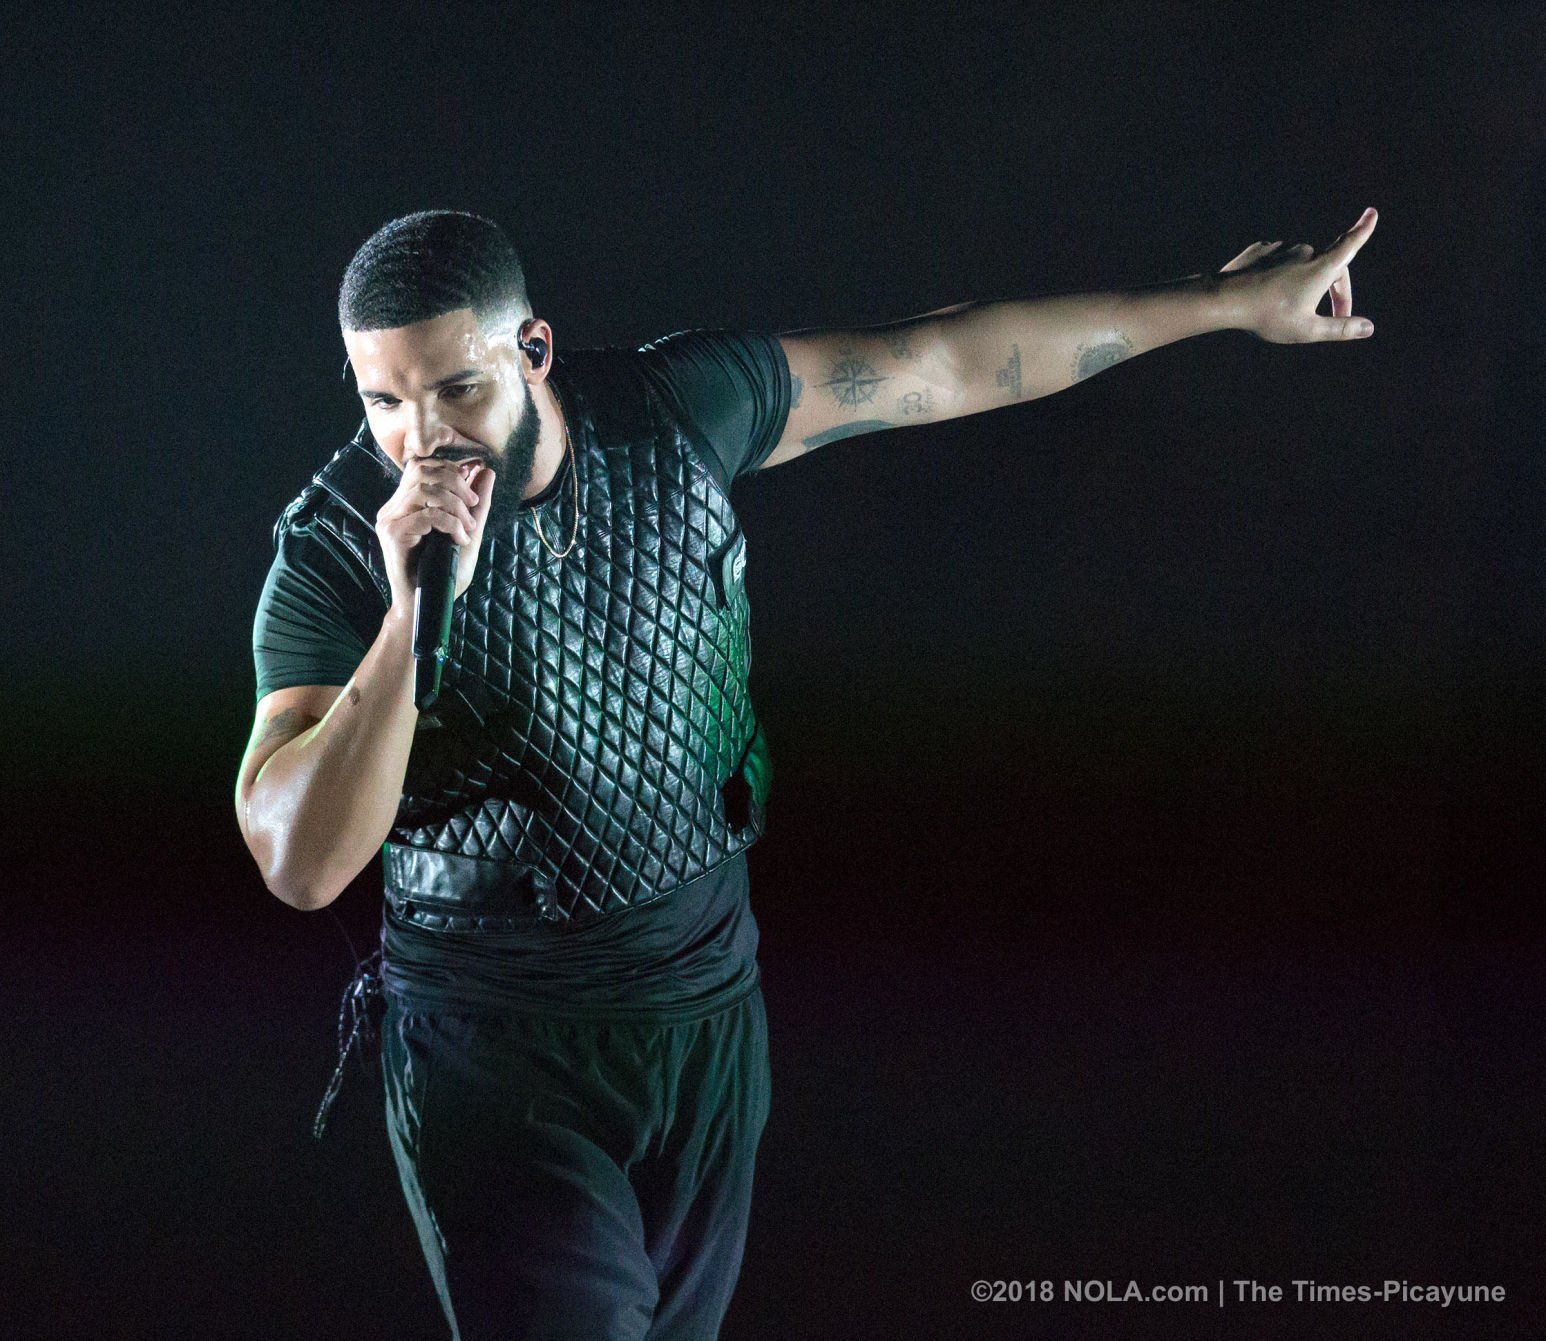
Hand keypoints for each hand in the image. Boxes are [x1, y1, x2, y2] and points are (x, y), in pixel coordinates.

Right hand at [376, 456, 495, 615]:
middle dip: (456, 482)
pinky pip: (426, 515)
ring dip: (455, 505)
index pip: (424, 466)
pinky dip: (450, 524)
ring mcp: (390, 519)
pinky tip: (459, 540)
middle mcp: (394, 508)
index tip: (474, 491)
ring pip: (425, 490)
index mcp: (407, 503)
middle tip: (474, 504)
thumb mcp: (467, 533)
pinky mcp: (392, 534)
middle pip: (423, 470)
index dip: (451, 469)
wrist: (426, 606)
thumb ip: (476, 504)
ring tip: (468, 527)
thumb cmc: (444, 574)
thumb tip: (486, 470)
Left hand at [1218, 207, 1377, 342]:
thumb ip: (1340, 329)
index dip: (1363, 230)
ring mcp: (1282, 248)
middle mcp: (1305, 251)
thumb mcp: (1307, 330)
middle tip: (1335, 316)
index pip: (1349, 245)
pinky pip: (1278, 262)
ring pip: (1301, 267)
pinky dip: (1280, 276)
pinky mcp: (1262, 248)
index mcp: (1321, 267)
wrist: (1225, 300)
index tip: (1372, 212)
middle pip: (1328, 268)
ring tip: (1288, 309)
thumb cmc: (1268, 317)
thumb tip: (1369, 328)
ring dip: (1303, 284)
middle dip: (1335, 290)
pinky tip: (1268, 294)